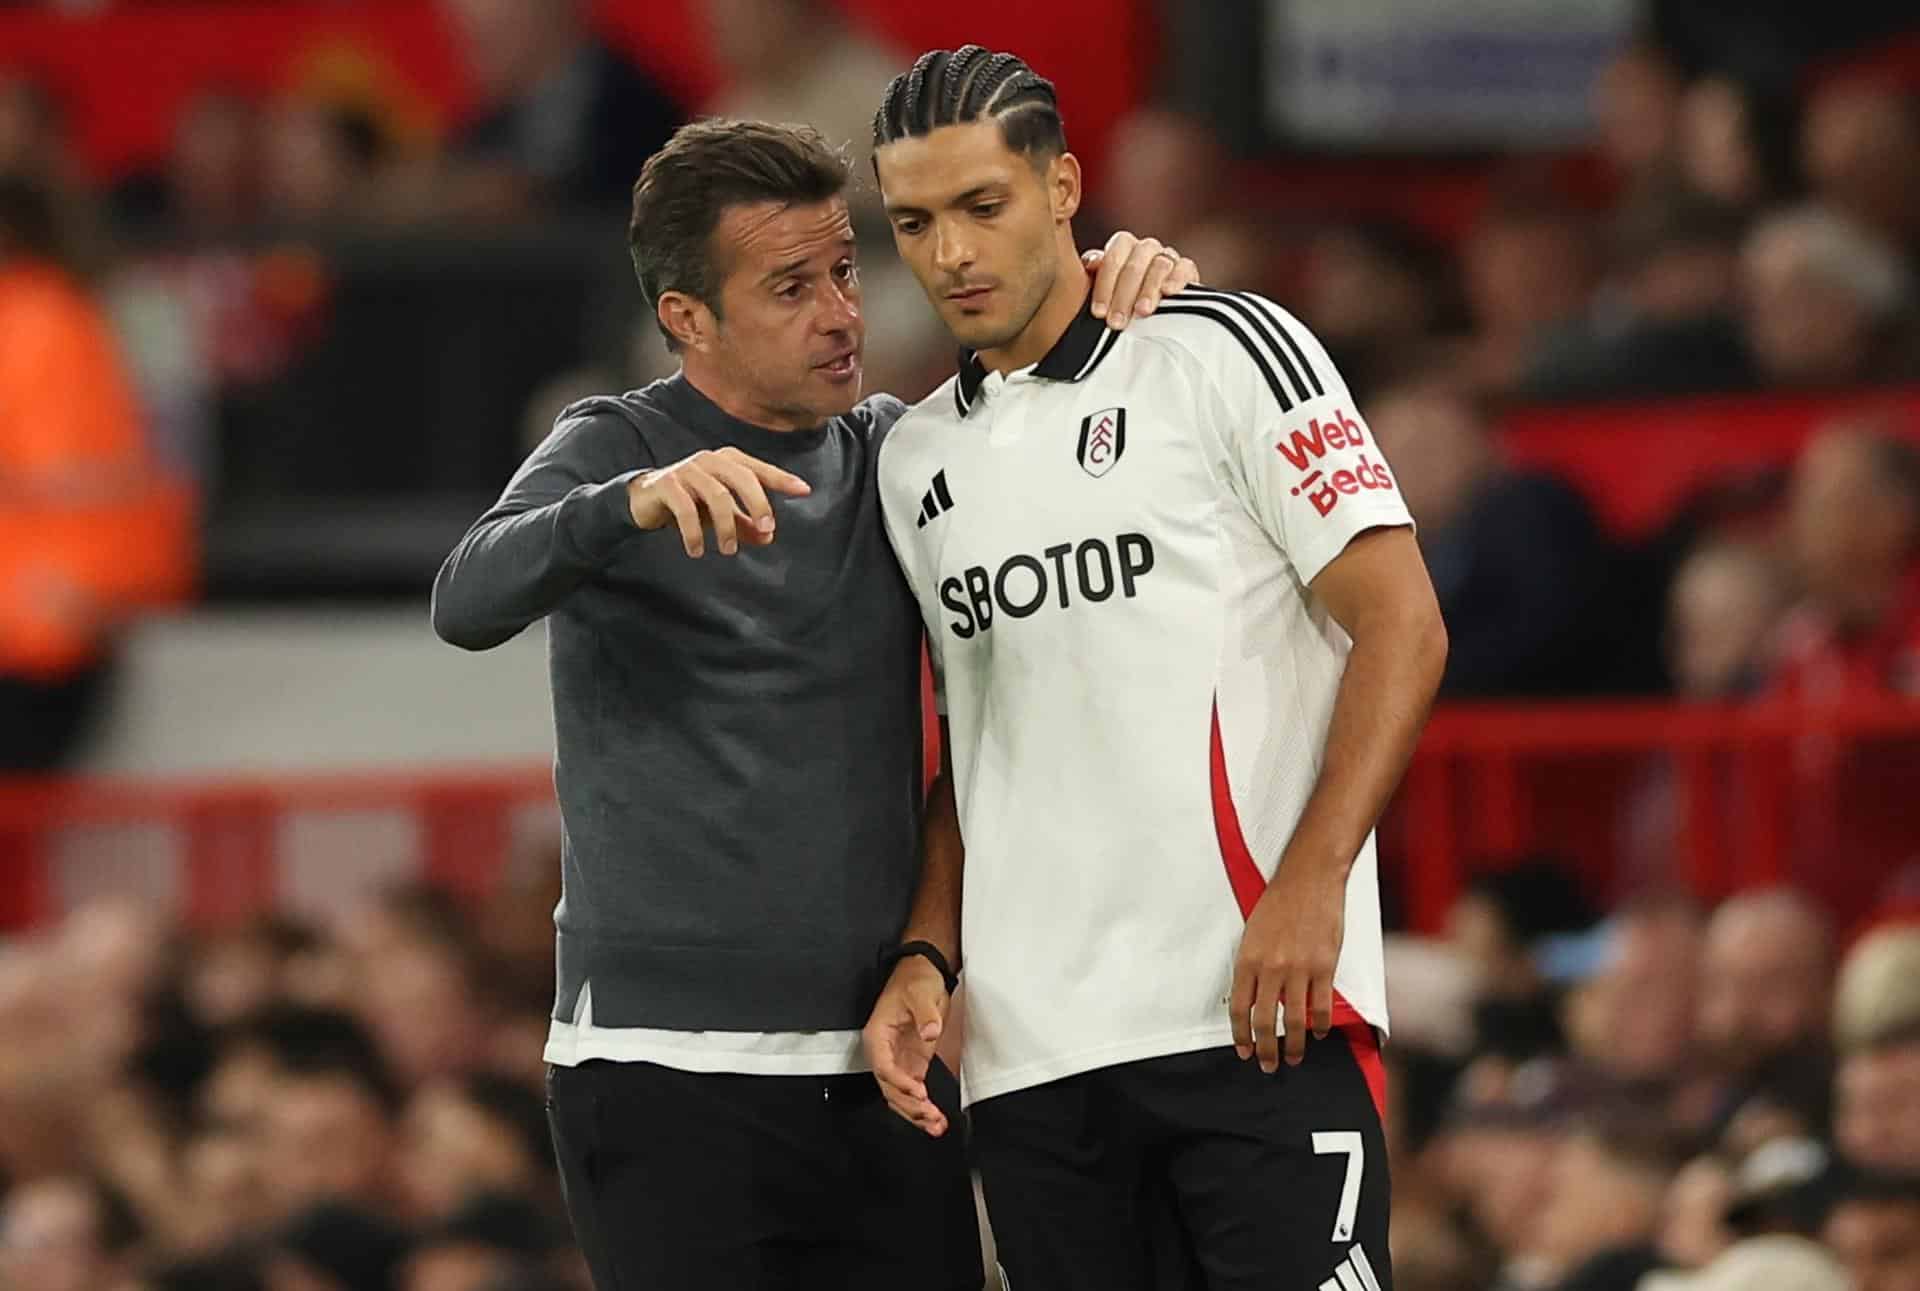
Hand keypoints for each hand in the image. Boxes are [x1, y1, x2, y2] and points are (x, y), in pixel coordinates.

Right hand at [627, 447, 810, 557]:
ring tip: (728, 550)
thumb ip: (745, 523)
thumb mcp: (721, 514)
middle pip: (742, 478)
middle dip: (758, 505)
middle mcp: (709, 460)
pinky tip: (697, 550)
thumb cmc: (691, 502)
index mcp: (727, 462)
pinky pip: (686, 509)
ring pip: (717, 496)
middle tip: (766, 530)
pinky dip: (694, 533)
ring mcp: (687, 470)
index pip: (759, 469)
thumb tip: (768, 537)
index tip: (805, 491)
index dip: (782, 479)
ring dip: (726, 526)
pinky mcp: (666, 484)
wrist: (644, 499)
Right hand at [863, 955, 952, 1135]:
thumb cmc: (915, 979)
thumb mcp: (920, 992)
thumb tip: (929, 1031)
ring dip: (915, 1112)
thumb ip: (925, 1013)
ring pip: (899, 1095)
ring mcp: (898, 1059)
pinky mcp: (912, 1063)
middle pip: (889, 1088)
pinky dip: (922, 1106)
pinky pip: (913, 1091)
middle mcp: (884, 1051)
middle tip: (930, 1115)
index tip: (918, 1091)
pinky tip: (934, 1118)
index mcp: (877, 1035)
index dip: (899, 1082)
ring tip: (935, 1125)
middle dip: (909, 1105)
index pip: (883, 1067)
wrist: (923, 972)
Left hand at [1083, 231, 1200, 329]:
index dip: (1105, 284)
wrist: (1151, 324)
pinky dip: (1176, 278)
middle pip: (1135, 262)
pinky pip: (1185, 266)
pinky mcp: (1186, 270)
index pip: (1113, 256)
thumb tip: (1092, 263)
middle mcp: (1144, 249)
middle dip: (1124, 294)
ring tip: (1142, 312)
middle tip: (1117, 321)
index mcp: (1121, 248)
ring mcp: (1167, 257)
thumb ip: (1093, 276)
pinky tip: (1168, 292)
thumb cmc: (1118, 305)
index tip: (1099, 312)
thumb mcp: (1102, 294)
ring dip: (1149, 289)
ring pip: (1159, 264)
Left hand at [1230, 857, 1346, 1070]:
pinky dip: (1319, 1025)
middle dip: (1265, 1049)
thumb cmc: (1278, 902)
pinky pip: (1321, 1006)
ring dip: (1293, 1045)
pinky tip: (1318, 1033)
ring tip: (1293, 1058)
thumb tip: (1251, 998)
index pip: (1239, 1008)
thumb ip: (1251, 966)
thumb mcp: (1251, 933)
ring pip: (1293, 1021)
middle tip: (1267, 1065)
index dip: (1240, 1035)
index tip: (1243, 1049)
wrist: (1308, 879)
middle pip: (1264, 1021)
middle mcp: (1271, 968)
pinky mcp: (1324, 967)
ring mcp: (1299, 969)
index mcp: (1248, 959)